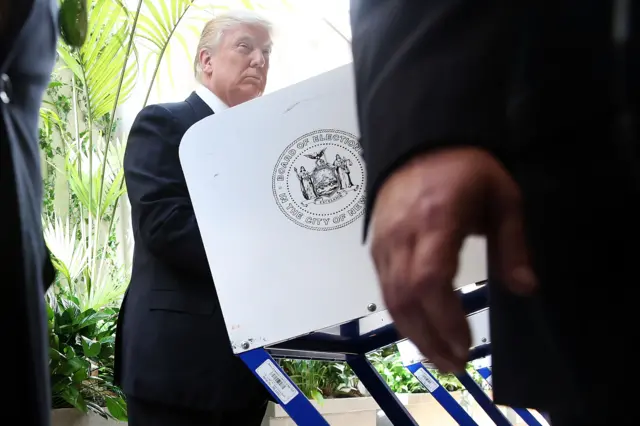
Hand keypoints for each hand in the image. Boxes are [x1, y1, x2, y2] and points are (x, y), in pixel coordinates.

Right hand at [370, 147, 536, 371]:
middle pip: (405, 299)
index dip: (444, 319)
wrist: (420, 141)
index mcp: (436, 220)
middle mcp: (403, 235)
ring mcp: (384, 241)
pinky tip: (418, 329)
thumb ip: (513, 243)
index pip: (429, 280)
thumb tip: (526, 288)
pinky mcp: (376, 245)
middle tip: (455, 365)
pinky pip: (384, 287)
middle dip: (429, 339)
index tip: (467, 345)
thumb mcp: (503, 196)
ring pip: (390, 298)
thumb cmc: (466, 168)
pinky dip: (401, 314)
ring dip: (413, 333)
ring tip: (439, 356)